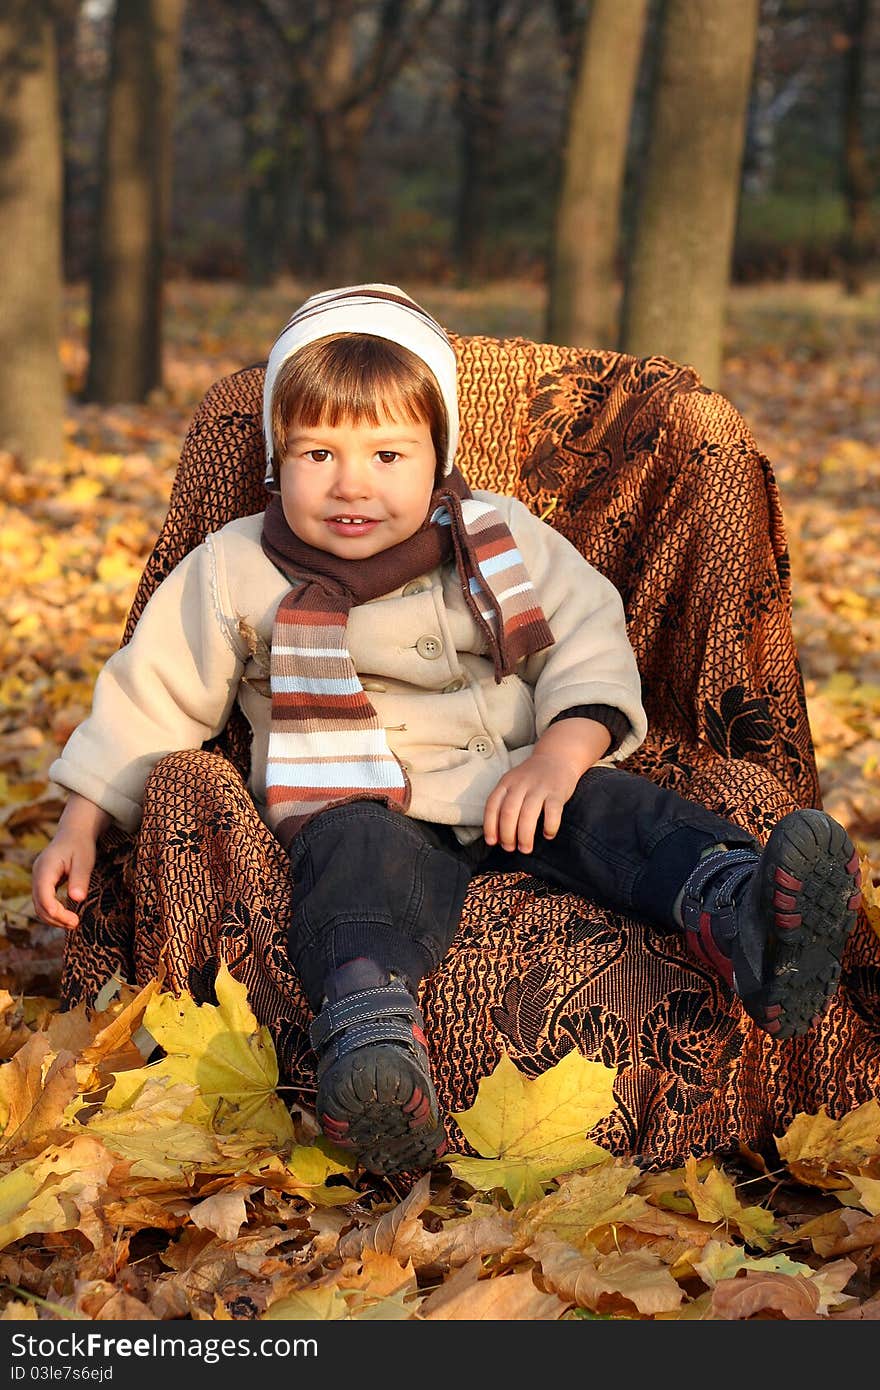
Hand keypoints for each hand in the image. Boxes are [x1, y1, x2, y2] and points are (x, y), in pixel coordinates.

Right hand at [31, 794, 110, 930]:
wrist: (74, 833)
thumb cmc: (81, 844)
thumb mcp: (84, 860)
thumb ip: (80, 879)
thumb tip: (77, 899)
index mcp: (45, 868)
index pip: (44, 896)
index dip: (56, 912)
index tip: (73, 920)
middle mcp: (37, 875)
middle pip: (39, 905)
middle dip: (56, 918)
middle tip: (76, 924)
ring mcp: (38, 879)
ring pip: (39, 906)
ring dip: (54, 918)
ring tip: (73, 923)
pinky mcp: (43, 883)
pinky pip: (44, 902)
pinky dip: (53, 912)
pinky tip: (67, 916)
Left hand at [482, 717, 611, 854]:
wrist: (557, 758)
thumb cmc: (531, 778)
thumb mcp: (513, 784)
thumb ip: (504, 803)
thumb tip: (496, 836)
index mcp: (506, 783)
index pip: (492, 805)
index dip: (490, 826)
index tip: (492, 842)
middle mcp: (521, 784)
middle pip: (508, 812)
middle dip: (507, 835)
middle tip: (510, 848)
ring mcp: (540, 787)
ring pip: (528, 814)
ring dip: (525, 836)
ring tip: (526, 848)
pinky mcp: (557, 792)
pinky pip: (552, 812)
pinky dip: (549, 827)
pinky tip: (548, 835)